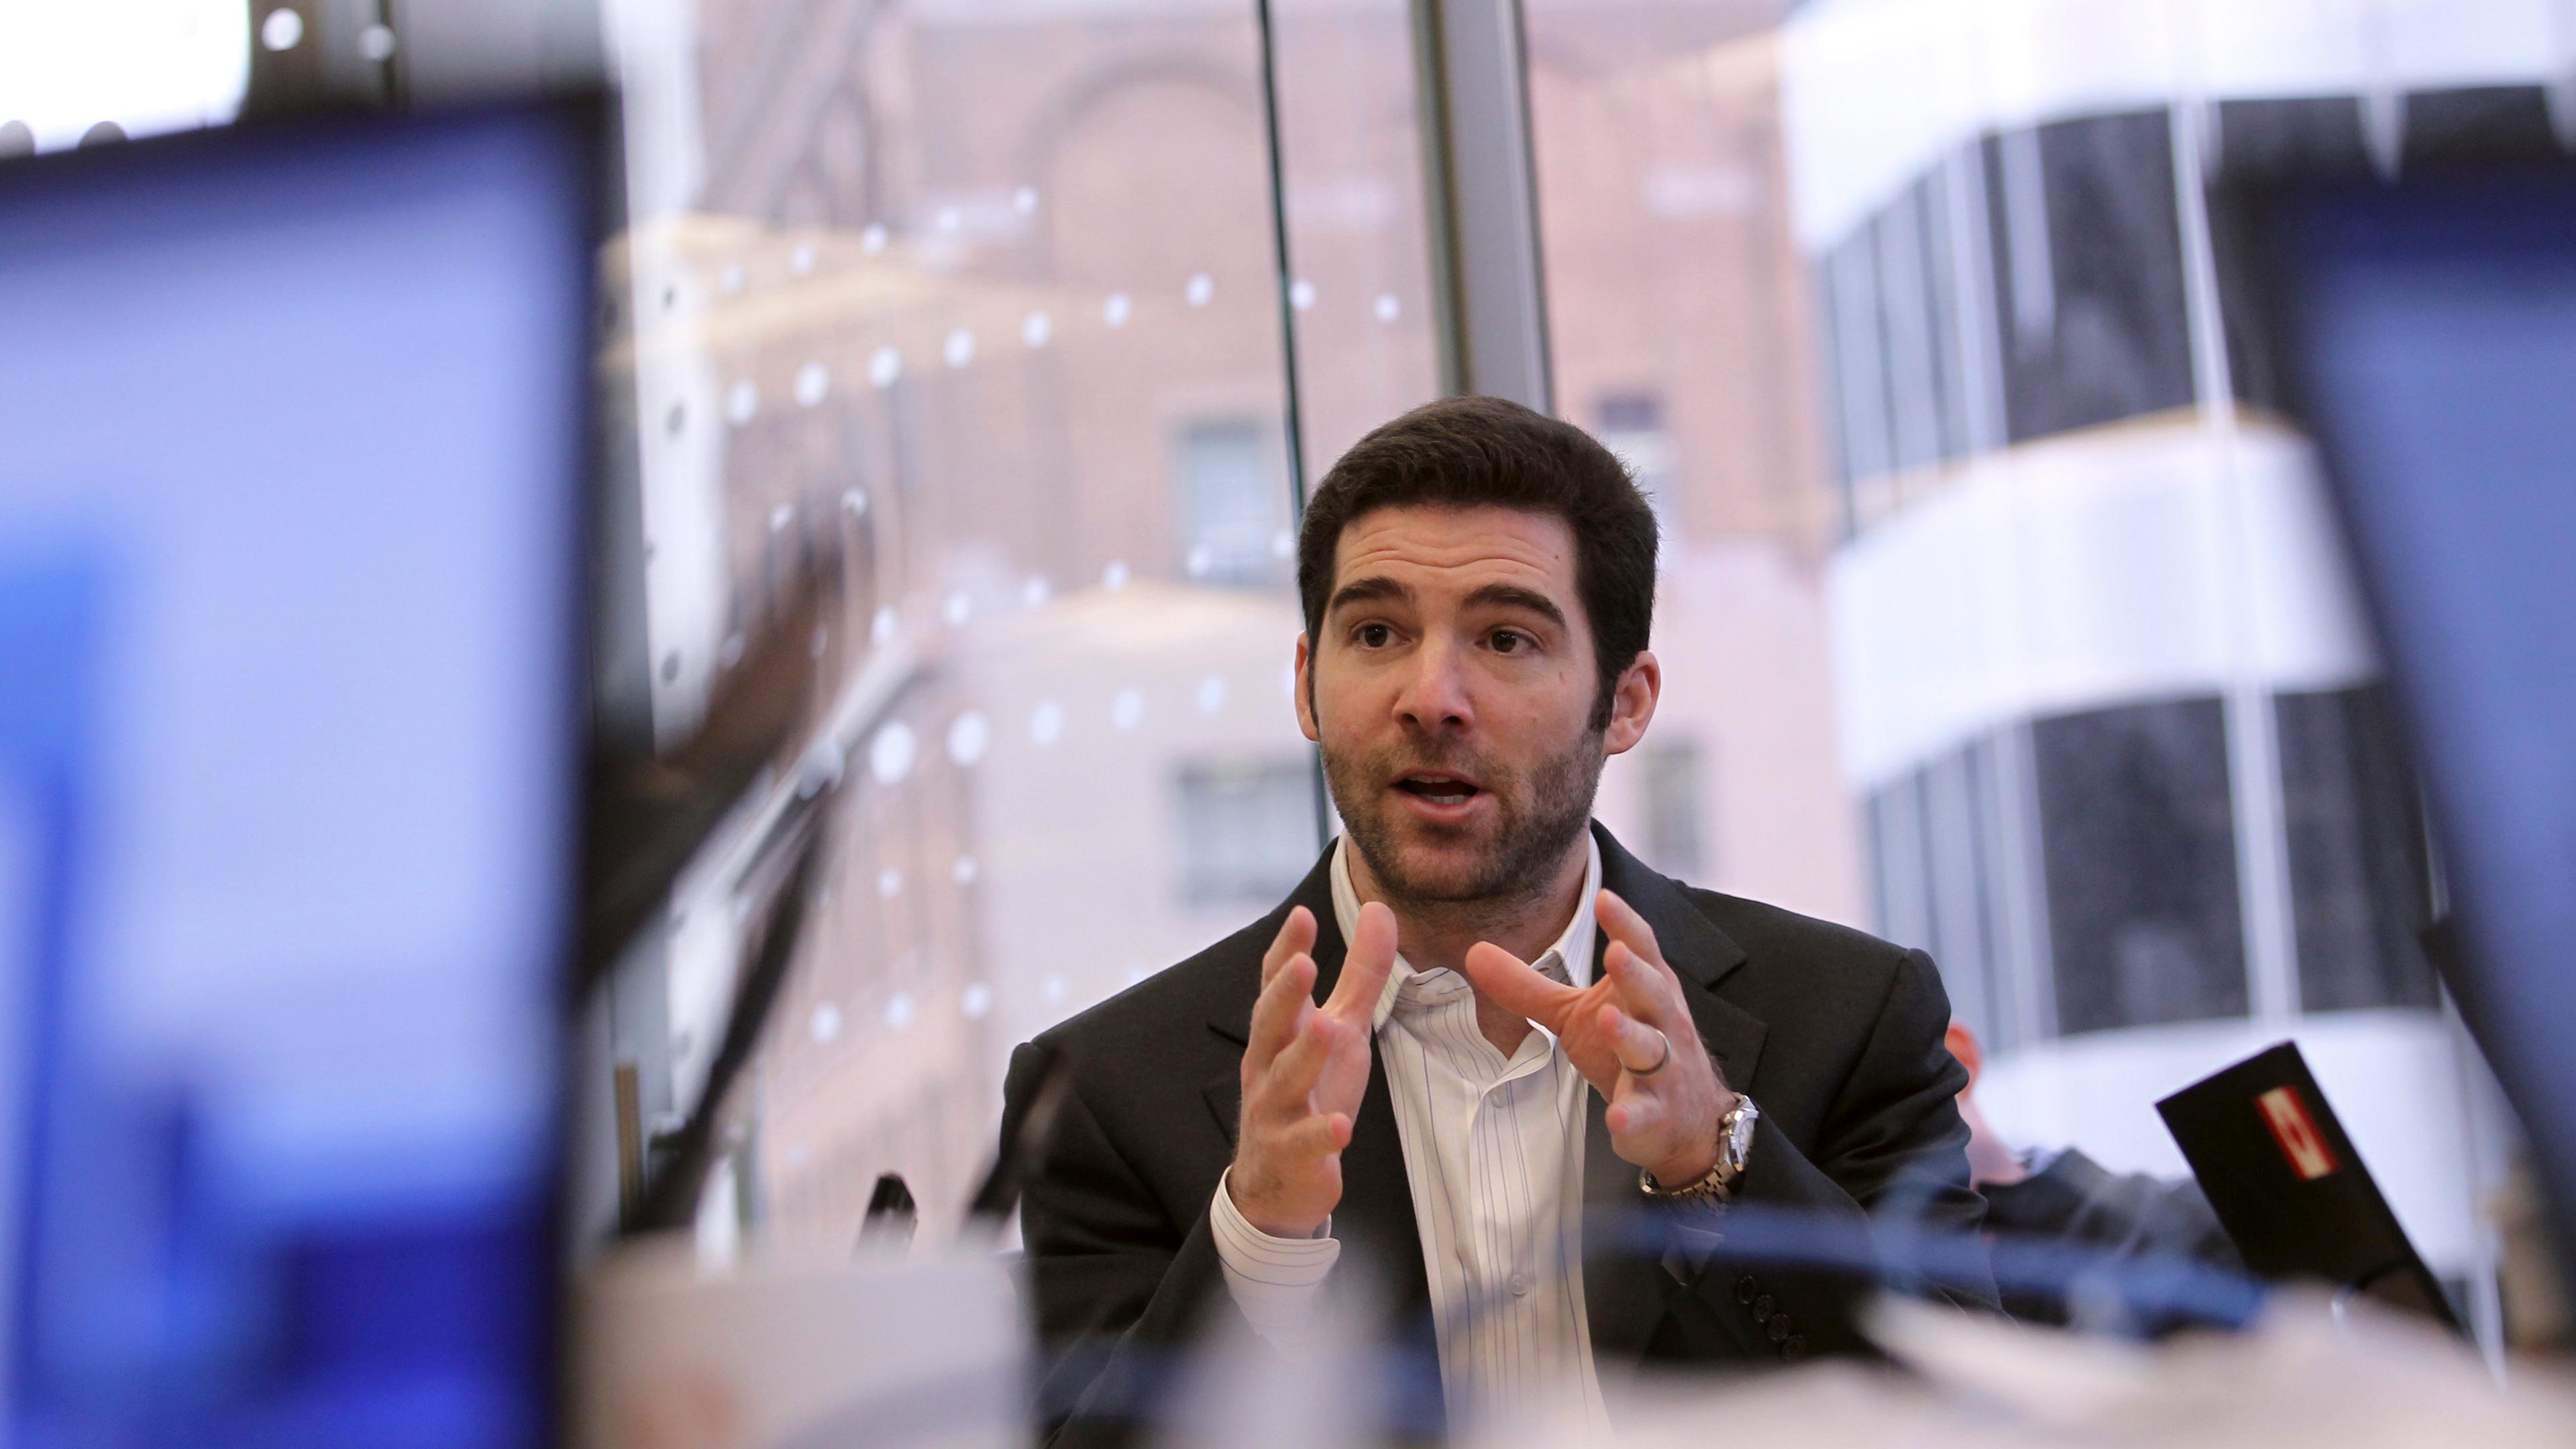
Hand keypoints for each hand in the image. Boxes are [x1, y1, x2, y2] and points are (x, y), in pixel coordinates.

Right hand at [1227, 901, 1399, 1237]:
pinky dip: (1320, 1134)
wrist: (1278, 1183)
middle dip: (1285, 995)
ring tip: (1326, 1027)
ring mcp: (1276, 1112)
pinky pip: (1305, 1143)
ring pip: (1285, 1080)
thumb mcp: (1342, 1029)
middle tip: (1302, 964)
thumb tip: (1379, 909)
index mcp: (1279, 1033)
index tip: (1302, 916)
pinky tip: (1341, 1126)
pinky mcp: (1292, 1156)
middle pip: (1271, 1025)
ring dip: (1304, 1055)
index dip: (1285, 951)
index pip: (1276, 986)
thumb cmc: (1311, 1092)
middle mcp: (1268, 1067)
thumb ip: (1360, 974)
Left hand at [1461, 889, 1734, 1187]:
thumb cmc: (1625, 1051)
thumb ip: (1530, 987)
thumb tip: (1474, 952)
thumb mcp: (1578, 1014)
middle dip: (1635, 973)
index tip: (1604, 898)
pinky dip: (1632, 1113)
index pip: (1641, 950)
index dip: (1625, 924)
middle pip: (1651, 993)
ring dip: (1630, 1034)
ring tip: (1607, 1018)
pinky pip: (1645, 1112)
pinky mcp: (1656, 1113)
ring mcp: (1663, 1070)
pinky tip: (1616, 1115)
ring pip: (1649, 1049)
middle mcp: (1660, 1024)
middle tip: (1615, 952)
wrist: (1684, 1121)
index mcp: (1644, 990)